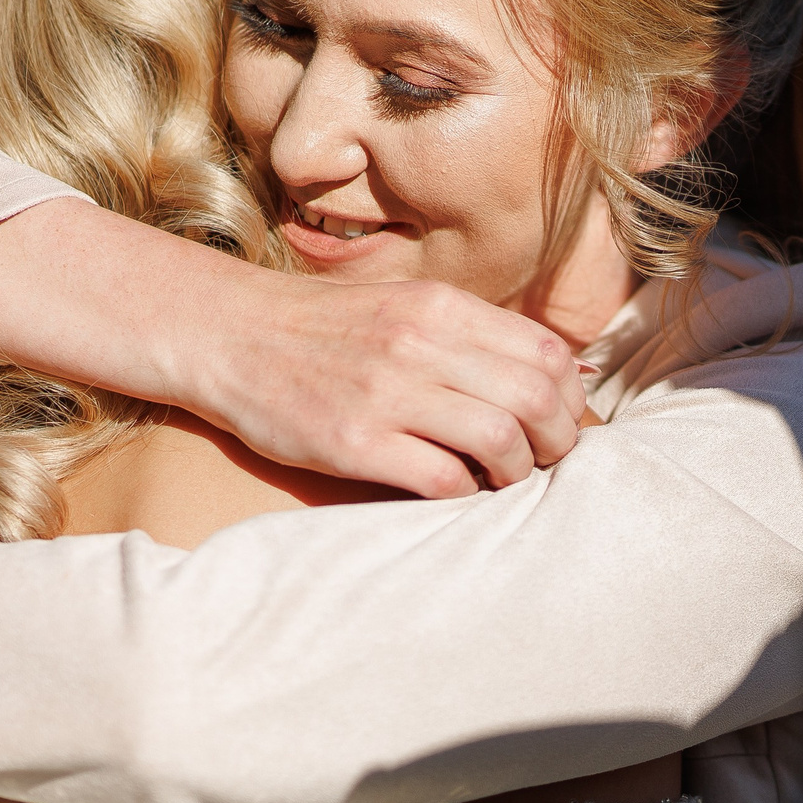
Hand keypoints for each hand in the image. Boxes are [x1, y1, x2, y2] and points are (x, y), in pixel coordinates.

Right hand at [190, 275, 589, 499]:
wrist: (232, 336)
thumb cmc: (330, 331)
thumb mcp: (408, 309)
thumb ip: (475, 337)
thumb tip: (558, 376)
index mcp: (442, 308)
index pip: (547, 354)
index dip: (570, 398)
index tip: (558, 422)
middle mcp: (421, 344)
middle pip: (536, 399)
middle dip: (557, 442)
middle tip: (543, 461)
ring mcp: (387, 394)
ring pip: (500, 439)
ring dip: (516, 472)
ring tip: (502, 479)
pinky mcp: (353, 443)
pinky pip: (442, 479)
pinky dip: (464, 494)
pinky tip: (454, 490)